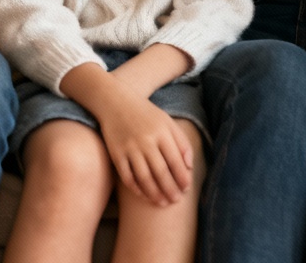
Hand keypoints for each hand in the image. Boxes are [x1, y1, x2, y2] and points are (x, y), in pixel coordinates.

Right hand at [90, 83, 193, 206]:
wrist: (116, 103)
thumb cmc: (146, 114)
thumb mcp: (167, 121)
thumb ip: (181, 142)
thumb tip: (189, 167)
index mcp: (162, 131)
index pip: (175, 160)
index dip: (182, 177)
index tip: (187, 189)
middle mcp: (146, 140)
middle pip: (161, 172)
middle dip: (170, 189)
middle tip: (176, 200)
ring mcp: (130, 148)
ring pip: (145, 178)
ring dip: (155, 194)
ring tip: (163, 203)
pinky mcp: (116, 155)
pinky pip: (128, 177)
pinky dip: (137, 189)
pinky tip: (145, 196)